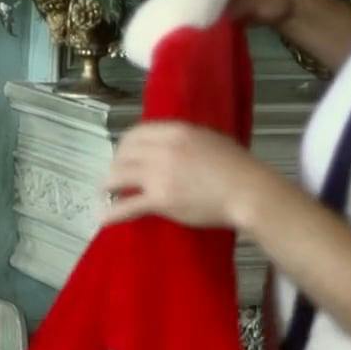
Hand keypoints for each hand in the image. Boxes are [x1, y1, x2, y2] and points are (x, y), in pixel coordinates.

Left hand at [103, 124, 256, 229]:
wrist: (247, 190)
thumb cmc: (238, 167)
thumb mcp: (209, 140)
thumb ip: (185, 142)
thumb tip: (173, 148)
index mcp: (176, 131)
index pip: (136, 133)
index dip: (124, 146)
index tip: (123, 156)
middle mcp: (162, 148)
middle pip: (123, 153)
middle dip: (114, 165)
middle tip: (114, 177)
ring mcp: (159, 174)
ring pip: (118, 176)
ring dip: (107, 185)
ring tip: (105, 194)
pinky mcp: (160, 199)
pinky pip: (126, 205)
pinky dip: (110, 213)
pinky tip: (103, 218)